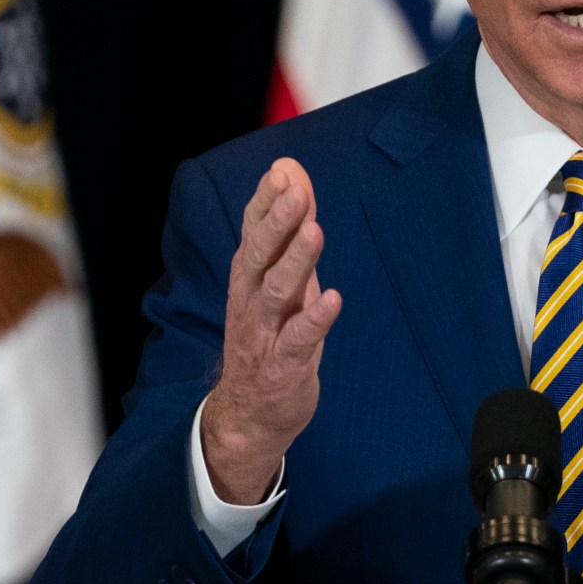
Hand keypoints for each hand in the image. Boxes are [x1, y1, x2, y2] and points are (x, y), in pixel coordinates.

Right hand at [201, 159, 342, 503]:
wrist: (250, 412)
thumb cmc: (270, 335)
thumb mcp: (281, 280)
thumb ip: (288, 230)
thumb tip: (294, 175)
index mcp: (249, 276)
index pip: (253, 230)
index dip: (266, 201)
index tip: (283, 171)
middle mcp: (251, 299)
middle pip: (261, 254)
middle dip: (277, 221)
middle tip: (294, 192)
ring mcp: (266, 331)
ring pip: (278, 291)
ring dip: (296, 261)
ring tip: (314, 232)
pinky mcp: (284, 363)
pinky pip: (300, 338)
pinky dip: (316, 318)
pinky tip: (334, 299)